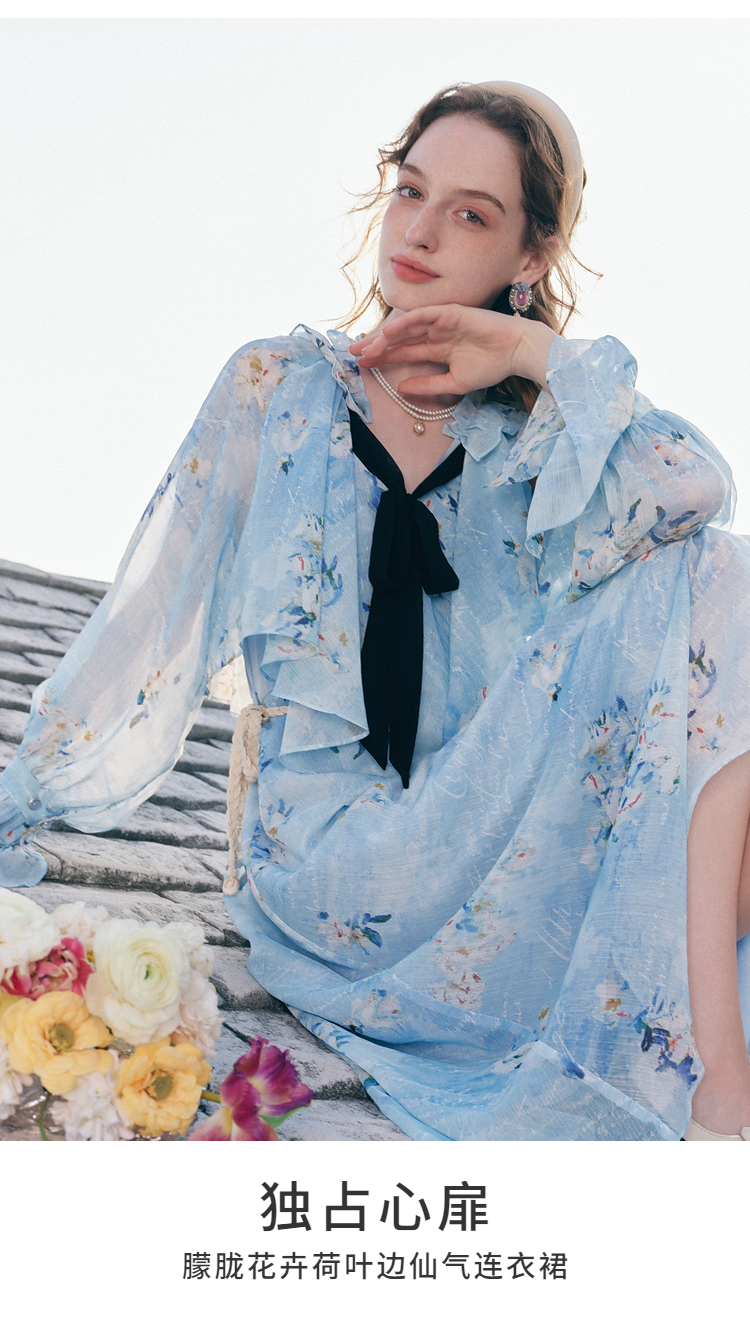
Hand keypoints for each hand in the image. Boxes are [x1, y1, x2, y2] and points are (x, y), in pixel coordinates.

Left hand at [350, 305, 555, 395]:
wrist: (517, 352)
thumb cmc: (492, 366)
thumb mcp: (454, 383)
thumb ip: (428, 386)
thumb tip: (402, 390)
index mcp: (437, 349)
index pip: (403, 353)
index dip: (382, 358)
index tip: (360, 365)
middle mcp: (435, 334)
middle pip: (398, 339)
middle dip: (375, 346)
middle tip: (350, 353)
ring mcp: (441, 322)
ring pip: (406, 328)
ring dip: (385, 337)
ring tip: (365, 348)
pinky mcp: (450, 312)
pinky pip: (421, 316)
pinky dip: (404, 324)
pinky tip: (388, 333)